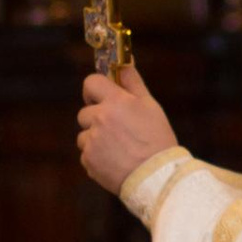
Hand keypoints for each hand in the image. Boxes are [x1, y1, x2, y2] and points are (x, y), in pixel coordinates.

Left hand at [79, 62, 176, 196]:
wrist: (157, 176)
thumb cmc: (157, 138)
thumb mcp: (150, 106)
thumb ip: (133, 83)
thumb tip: (124, 64)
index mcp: (115, 102)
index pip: (91, 82)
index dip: (94, 89)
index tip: (99, 96)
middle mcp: (100, 119)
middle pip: (85, 112)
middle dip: (96, 118)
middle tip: (117, 128)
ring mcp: (92, 141)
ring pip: (84, 135)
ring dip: (95, 139)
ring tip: (119, 148)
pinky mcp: (88, 161)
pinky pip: (87, 154)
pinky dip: (97, 157)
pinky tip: (115, 161)